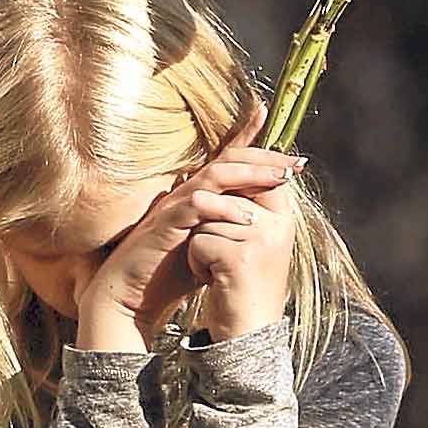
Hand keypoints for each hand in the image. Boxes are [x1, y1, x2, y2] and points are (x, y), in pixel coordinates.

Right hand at [75, 124, 300, 349]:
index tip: (282, 131)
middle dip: (263, 158)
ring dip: (249, 175)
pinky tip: (247, 215)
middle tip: (295, 163)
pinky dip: (223, 208)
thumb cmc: (169, 272)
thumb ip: (230, 229)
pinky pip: (195, 206)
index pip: (228, 159)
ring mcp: (174, 205)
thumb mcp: (210, 245)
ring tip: (279, 179)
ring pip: (214, 176)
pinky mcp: (164, 223)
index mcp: (199, 195)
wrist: (132, 296)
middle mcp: (187, 192)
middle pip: (228, 160)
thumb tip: (264, 222)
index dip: (250, 138)